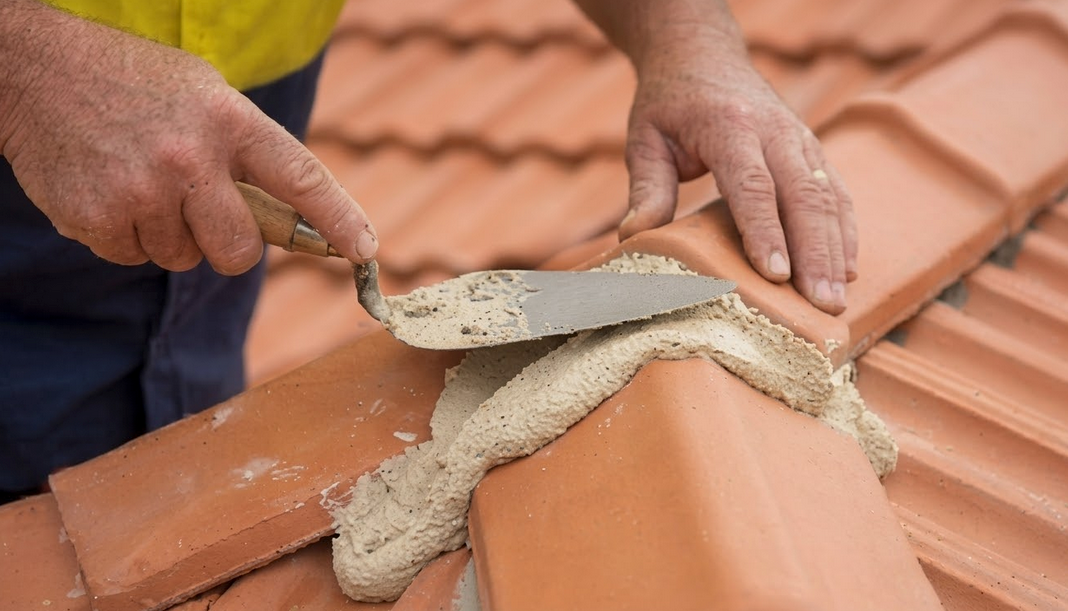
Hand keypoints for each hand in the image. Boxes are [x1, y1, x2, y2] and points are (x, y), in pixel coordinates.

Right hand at [0, 1, 376, 273]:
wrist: (33, 69)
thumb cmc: (134, 84)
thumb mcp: (205, 94)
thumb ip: (247, 151)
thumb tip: (293, 220)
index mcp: (228, 121)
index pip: (301, 180)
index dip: (338, 221)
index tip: (365, 251)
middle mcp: (190, 159)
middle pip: (238, 251)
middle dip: (227, 246)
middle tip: (203, 213)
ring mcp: (141, 192)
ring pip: (183, 258)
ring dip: (169, 234)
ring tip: (141, 180)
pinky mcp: (96, 219)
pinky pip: (133, 257)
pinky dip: (126, 235)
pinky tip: (109, 189)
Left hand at [618, 25, 856, 313]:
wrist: (702, 54)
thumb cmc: (669, 103)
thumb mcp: (645, 138)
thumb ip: (647, 187)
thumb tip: (634, 237)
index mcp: (730, 125)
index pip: (753, 184)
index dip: (766, 231)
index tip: (776, 275)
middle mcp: (775, 130)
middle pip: (803, 195)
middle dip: (815, 254)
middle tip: (821, 306)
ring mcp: (800, 138)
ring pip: (828, 196)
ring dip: (836, 250)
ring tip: (836, 301)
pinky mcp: (812, 150)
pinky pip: (837, 192)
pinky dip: (845, 231)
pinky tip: (847, 269)